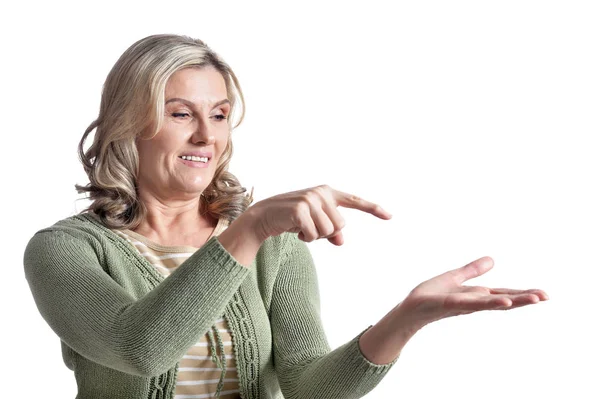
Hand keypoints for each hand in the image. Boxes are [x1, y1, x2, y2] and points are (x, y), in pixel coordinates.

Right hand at [246, 184, 391, 244]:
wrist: (263, 217)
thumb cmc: (291, 220)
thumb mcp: (314, 225)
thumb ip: (331, 232)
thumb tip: (341, 240)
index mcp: (327, 193)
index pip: (354, 201)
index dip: (373, 209)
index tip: (390, 216)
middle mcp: (320, 193)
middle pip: (340, 225)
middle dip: (325, 233)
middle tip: (307, 227)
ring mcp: (310, 199)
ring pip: (328, 231)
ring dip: (314, 236)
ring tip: (300, 227)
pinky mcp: (300, 209)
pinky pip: (313, 235)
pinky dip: (305, 238)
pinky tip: (294, 230)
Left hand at [399, 256, 548, 326]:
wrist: (409, 309)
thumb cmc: (429, 295)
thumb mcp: (454, 278)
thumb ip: (472, 270)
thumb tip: (492, 259)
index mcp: (476, 295)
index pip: (504, 293)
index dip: (523, 294)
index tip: (544, 294)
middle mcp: (473, 302)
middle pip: (503, 299)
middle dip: (525, 298)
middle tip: (547, 297)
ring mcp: (464, 305)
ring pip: (492, 302)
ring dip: (513, 301)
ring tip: (533, 299)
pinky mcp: (451, 305)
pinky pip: (472, 303)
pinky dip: (488, 302)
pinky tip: (503, 301)